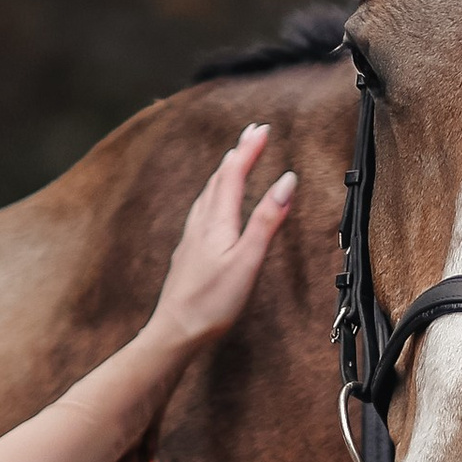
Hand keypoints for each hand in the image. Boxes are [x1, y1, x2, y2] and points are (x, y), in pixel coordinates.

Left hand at [148, 126, 296, 359]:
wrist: (175, 331)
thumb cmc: (212, 303)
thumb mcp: (247, 260)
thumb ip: (266, 220)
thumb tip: (286, 182)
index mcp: (217, 222)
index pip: (234, 174)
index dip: (249, 150)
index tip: (263, 129)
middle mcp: (201, 223)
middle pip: (219, 179)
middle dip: (238, 153)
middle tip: (252, 134)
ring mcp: (191, 238)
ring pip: (208, 194)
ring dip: (224, 172)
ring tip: (234, 160)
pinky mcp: (188, 252)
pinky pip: (202, 211)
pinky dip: (213, 194)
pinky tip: (211, 205)